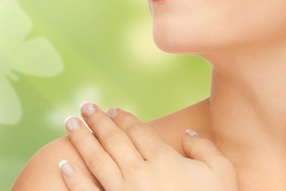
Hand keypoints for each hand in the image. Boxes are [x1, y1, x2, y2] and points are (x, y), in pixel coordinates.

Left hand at [59, 103, 237, 190]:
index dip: (124, 118)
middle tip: (85, 106)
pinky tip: (64, 165)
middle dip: (98, 120)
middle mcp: (140, 173)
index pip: (138, 131)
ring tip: (69, 123)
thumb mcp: (222, 174)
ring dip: (81, 139)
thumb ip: (205, 149)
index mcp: (165, 160)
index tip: (113, 110)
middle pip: (114, 139)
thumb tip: (187, 134)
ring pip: (96, 160)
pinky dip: (74, 178)